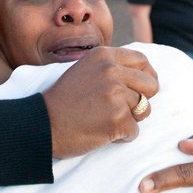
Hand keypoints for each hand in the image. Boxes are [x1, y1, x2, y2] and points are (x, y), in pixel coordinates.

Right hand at [43, 46, 158, 158]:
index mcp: (103, 56)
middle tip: (124, 110)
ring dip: (129, 120)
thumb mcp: (84, 70)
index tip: (142, 89)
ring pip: (144, 110)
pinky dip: (121, 137)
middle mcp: (112, 71)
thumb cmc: (62, 101)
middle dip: (142, 100)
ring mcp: (116, 95)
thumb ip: (109, 68)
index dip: (147, 76)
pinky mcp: (118, 119)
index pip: (142, 61)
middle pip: (151, 85)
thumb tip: (141, 74)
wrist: (41, 124)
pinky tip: (100, 132)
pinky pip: (134, 132)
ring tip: (105, 120)